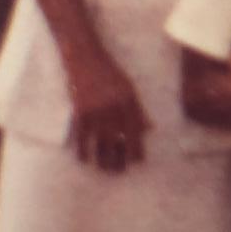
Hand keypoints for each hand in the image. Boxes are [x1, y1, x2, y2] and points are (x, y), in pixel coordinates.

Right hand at [66, 49, 148, 172]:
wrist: (86, 59)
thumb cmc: (110, 73)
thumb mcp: (129, 88)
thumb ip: (139, 110)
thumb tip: (151, 128)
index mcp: (128, 101)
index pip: (135, 131)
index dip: (136, 148)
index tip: (138, 161)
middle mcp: (113, 108)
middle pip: (118, 140)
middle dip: (119, 158)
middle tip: (119, 172)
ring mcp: (96, 111)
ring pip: (100, 142)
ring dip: (102, 159)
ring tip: (105, 170)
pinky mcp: (79, 112)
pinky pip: (82, 137)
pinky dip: (83, 150)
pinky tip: (85, 160)